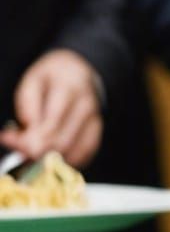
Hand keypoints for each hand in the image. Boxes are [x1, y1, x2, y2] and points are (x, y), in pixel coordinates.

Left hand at [0, 50, 102, 167]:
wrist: (79, 72)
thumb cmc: (52, 78)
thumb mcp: (32, 82)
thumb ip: (27, 106)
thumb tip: (25, 134)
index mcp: (70, 88)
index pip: (52, 122)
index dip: (31, 138)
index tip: (10, 140)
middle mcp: (86, 106)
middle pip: (62, 140)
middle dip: (36, 150)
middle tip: (18, 149)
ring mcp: (95, 121)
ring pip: (73, 151)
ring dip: (49, 157)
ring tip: (30, 152)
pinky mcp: (97, 133)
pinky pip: (83, 154)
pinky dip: (64, 159)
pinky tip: (50, 155)